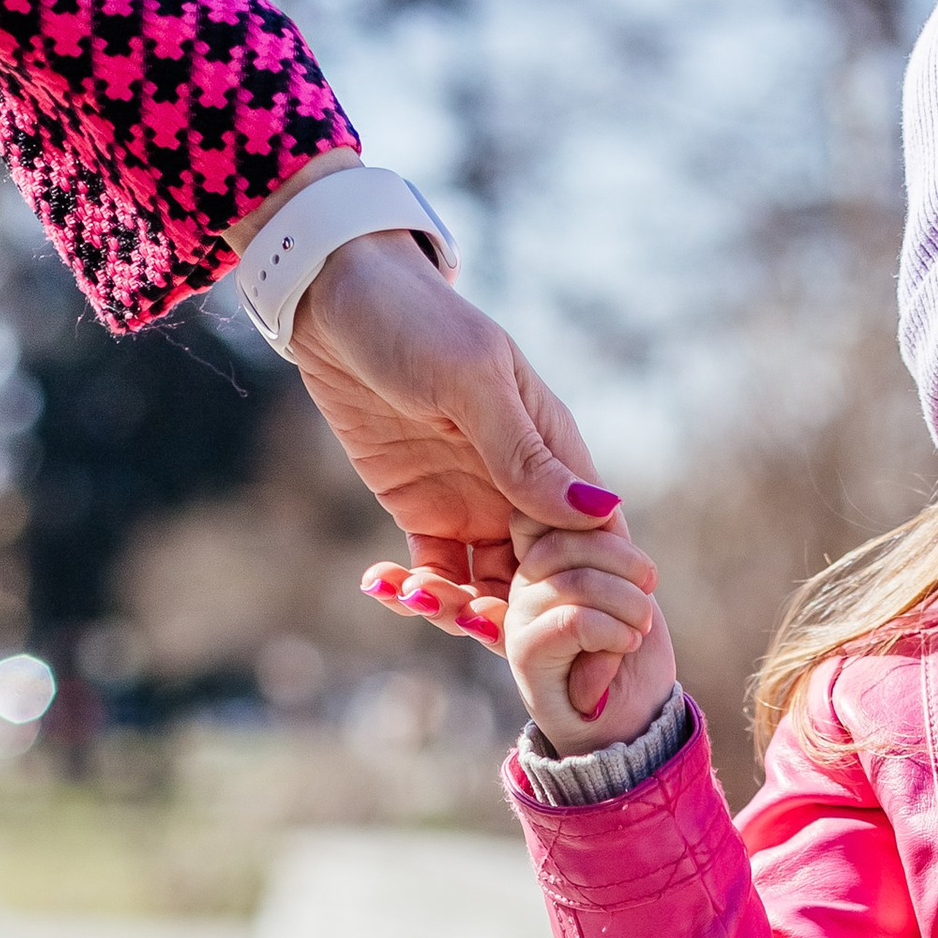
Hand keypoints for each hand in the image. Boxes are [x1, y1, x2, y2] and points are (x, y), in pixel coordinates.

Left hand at [289, 233, 622, 652]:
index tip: (582, 629)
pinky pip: (433, 572)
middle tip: (490, 638)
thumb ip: (527, 455)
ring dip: (467, 613)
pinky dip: (420, 594)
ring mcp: (472, 503)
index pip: (593, 537)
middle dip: (526, 619)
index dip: (595, 588)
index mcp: (552, 453)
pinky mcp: (422, 512)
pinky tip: (393, 592)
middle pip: (545, 578)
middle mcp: (520, 488)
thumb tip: (602, 512)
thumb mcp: (473, 384)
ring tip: (428, 607)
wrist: (336, 300)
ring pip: (489, 586)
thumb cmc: (417, 322)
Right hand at [506, 518, 676, 754]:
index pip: (553, 510)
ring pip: (575, 580)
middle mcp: (522, 580)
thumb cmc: (629, 652)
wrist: (628, 723)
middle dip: (625, 565)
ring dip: (627, 605)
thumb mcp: (627, 581)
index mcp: (543, 556)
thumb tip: (599, 500)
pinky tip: (624, 646)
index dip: (601, 528)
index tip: (639, 572)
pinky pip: (573, 619)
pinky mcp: (524, 650)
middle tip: (648, 597)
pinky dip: (613, 632)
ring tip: (638, 631)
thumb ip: (608, 538)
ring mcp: (519, 614)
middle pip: (566, 538)